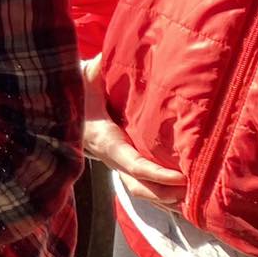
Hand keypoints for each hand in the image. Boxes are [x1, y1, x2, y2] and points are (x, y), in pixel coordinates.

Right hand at [82, 56, 184, 208]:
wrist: (61, 105)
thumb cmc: (78, 88)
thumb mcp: (86, 75)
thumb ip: (99, 67)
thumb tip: (112, 54)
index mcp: (103, 138)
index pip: (132, 163)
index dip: (156, 174)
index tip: (182, 178)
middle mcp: (109, 157)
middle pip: (139, 187)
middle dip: (166, 194)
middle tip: (196, 194)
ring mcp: (115, 164)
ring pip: (141, 190)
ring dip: (166, 199)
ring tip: (196, 203)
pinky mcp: (122, 164)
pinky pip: (142, 184)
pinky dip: (162, 193)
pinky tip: (184, 197)